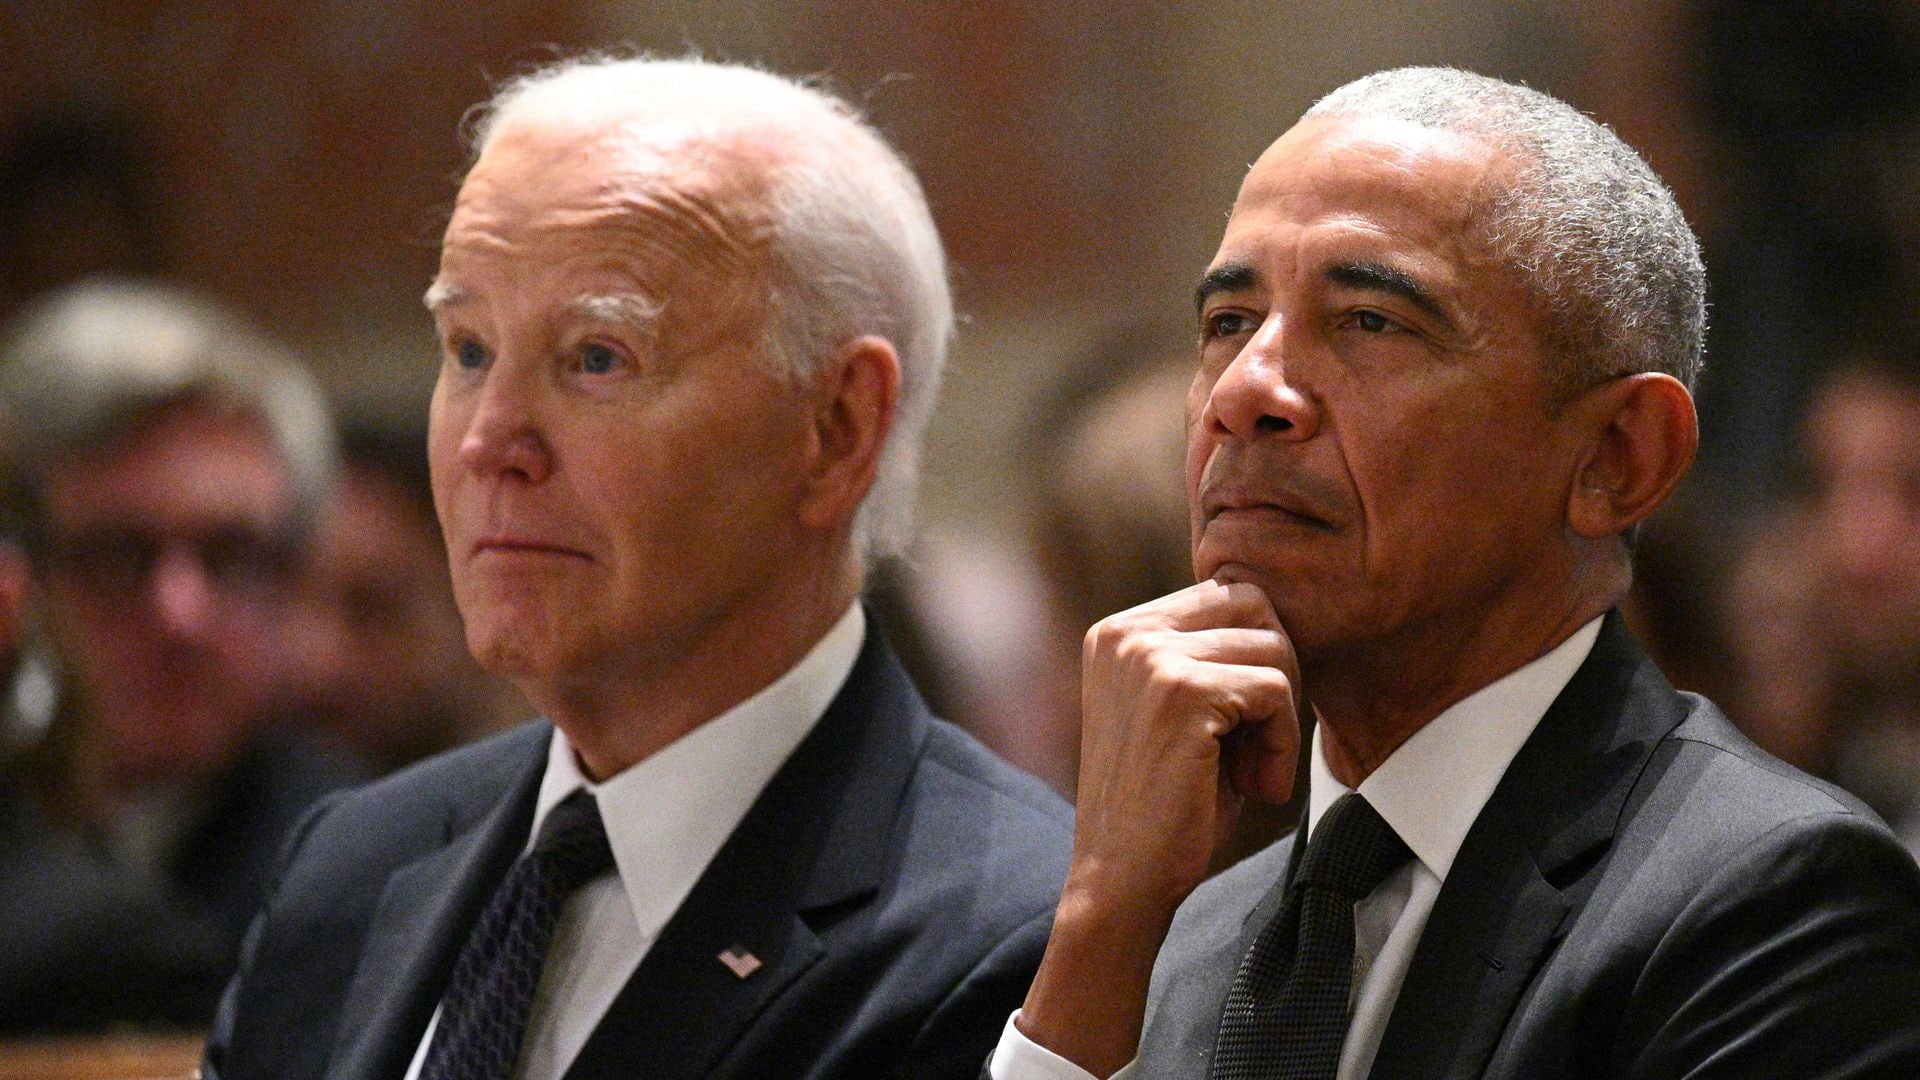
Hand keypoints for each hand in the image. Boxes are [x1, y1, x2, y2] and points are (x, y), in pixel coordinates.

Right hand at [1072, 578, 1299, 913]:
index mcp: (1118, 632)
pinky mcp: (1181, 692)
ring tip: (1254, 773)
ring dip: (1281, 718)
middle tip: (1263, 742)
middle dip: (1277, 671)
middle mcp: (1126, 633)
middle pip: (1253, 605)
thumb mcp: (1179, 712)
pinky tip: (1259, 787)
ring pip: (1272, 648)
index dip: (1257, 658)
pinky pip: (1275, 691)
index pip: (1225, 597)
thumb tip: (1284, 622)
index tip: (1246, 725)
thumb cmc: (1163, 804)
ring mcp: (1150, 658)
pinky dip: (1283, 745)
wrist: (1122, 879)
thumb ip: (1212, 659)